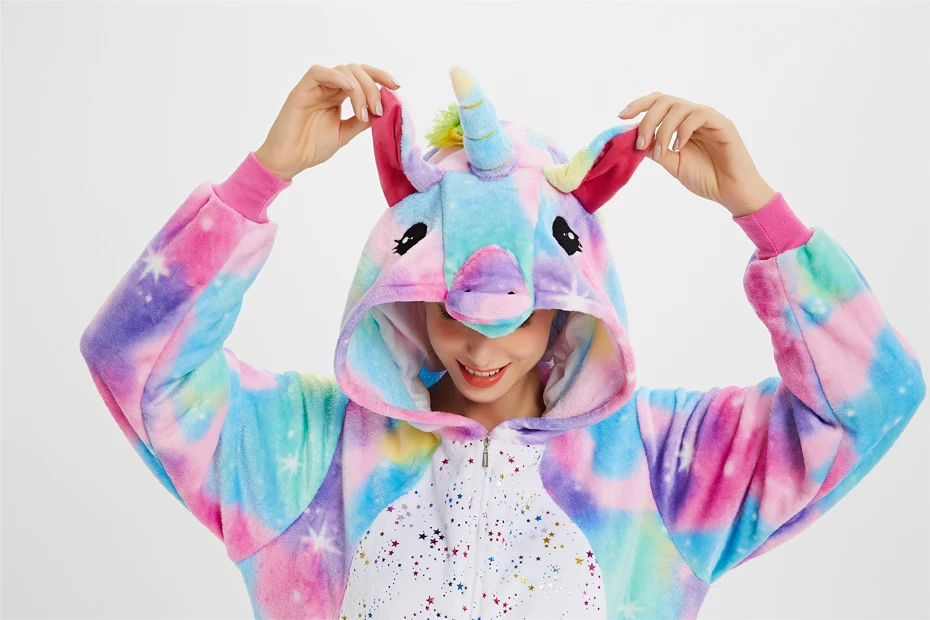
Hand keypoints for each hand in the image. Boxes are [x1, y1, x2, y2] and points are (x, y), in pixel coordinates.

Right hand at [254, 63, 400, 181]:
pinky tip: (349, 90)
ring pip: (342, 70)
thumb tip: (383, 109)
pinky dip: (338, 77)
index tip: (397, 87)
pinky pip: (319, 72)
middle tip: (378, 109)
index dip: (380, 77)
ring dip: (359, 88)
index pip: (362, 76)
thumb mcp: (345, 133)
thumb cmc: (312, 147)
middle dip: (373, 85)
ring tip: (364, 112)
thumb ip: (362, 120)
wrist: (289, 160)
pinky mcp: (301, 90)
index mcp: (339, 95)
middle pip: (356, 70)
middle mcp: (328, 87)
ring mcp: (315, 87)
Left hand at [618, 92, 776, 216]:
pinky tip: (678, 147)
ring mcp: (708, 117)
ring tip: (662, 152)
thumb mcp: (672, 163)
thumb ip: (655, 149)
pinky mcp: (722, 124)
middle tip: (641, 143)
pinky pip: (698, 115)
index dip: (638, 105)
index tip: (621, 117)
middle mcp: (693, 115)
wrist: (731, 192)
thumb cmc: (705, 177)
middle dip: (647, 120)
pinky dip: (682, 130)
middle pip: (664, 101)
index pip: (657, 103)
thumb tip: (633, 139)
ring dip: (663, 130)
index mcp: (681, 122)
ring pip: (679, 107)